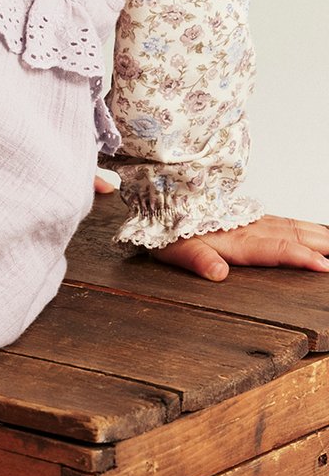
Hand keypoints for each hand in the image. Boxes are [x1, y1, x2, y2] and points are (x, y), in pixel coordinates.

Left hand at [145, 215, 328, 281]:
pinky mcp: (249, 218)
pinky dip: (304, 226)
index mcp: (236, 240)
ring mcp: (251, 221)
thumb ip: (198, 260)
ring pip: (292, 226)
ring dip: (316, 234)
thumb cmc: (168, 231)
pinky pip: (284, 221)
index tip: (323, 266)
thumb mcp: (175, 250)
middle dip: (321, 245)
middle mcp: (249, 229)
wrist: (162, 201)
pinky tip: (314, 231)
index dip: (301, 258)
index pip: (276, 250)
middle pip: (293, 236)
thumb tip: (217, 274)